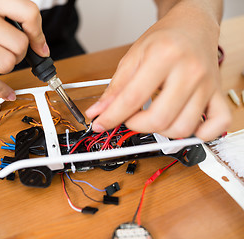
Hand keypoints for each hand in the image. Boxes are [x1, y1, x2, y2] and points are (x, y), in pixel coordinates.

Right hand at [0, 0, 48, 100]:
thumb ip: (8, 21)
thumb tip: (40, 46)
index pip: (27, 11)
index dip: (38, 33)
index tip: (39, 46)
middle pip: (20, 44)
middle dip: (19, 55)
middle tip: (9, 54)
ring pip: (8, 63)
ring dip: (7, 68)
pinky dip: (2, 90)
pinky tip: (6, 91)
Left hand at [85, 8, 230, 140]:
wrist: (193, 26)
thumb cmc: (164, 39)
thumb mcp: (133, 57)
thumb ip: (115, 88)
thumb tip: (98, 112)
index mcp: (164, 57)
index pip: (132, 99)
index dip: (112, 117)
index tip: (101, 124)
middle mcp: (189, 71)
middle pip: (159, 119)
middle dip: (136, 125)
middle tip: (130, 118)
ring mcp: (207, 85)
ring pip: (183, 128)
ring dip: (161, 132)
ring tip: (153, 117)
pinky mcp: (219, 94)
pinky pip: (217, 126)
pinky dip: (200, 134)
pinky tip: (184, 124)